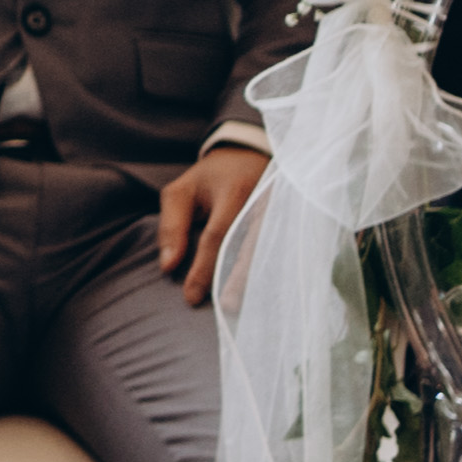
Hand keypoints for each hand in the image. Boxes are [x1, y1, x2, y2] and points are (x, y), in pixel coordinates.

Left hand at [152, 139, 271, 304]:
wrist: (250, 155)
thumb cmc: (211, 179)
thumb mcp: (182, 191)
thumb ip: (172, 226)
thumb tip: (168, 266)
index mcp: (235, 190)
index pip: (219, 235)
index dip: (204, 268)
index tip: (190, 296)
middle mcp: (264, 200)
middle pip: (252, 245)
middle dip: (238, 278)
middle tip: (225, 306)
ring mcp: (283, 211)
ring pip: (272, 251)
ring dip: (257, 279)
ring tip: (242, 305)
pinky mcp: (293, 220)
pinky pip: (285, 251)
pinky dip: (272, 273)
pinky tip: (263, 294)